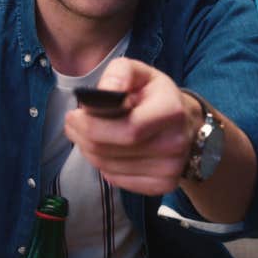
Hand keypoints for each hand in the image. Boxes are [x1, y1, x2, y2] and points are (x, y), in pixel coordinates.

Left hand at [63, 58, 201, 195]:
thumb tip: (105, 91)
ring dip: (89, 152)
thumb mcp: (139, 73)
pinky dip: (104, 167)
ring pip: (109, 167)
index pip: (126, 129)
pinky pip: (118, 181)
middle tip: (72, 125)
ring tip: (87, 135)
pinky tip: (107, 152)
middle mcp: (175, 143)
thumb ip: (120, 73)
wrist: (185, 124)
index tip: (74, 115)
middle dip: (83, 137)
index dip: (92, 125)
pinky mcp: (164, 184)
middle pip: (111, 151)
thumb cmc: (155, 96)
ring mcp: (171, 168)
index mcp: (171, 111)